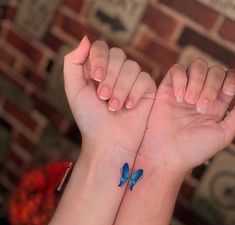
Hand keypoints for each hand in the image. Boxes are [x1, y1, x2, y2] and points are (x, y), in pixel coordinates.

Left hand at [64, 36, 155, 153]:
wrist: (108, 141)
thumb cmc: (90, 118)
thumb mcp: (74, 90)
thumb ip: (73, 62)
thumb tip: (86, 39)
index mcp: (98, 69)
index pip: (101, 48)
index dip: (99, 59)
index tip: (95, 77)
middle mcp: (115, 72)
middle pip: (118, 55)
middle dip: (110, 77)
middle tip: (103, 97)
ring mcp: (132, 80)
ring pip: (132, 67)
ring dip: (121, 89)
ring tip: (114, 107)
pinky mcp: (146, 90)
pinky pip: (144, 79)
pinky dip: (134, 93)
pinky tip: (129, 107)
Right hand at [139, 59, 234, 173]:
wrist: (167, 155)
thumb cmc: (194, 149)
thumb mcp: (223, 134)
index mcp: (217, 104)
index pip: (228, 79)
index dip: (231, 80)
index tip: (227, 92)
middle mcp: (201, 94)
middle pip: (214, 71)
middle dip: (211, 86)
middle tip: (200, 108)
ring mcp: (184, 91)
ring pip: (197, 65)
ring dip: (197, 81)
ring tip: (188, 101)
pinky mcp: (167, 90)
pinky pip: (176, 70)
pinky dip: (180, 79)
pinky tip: (178, 98)